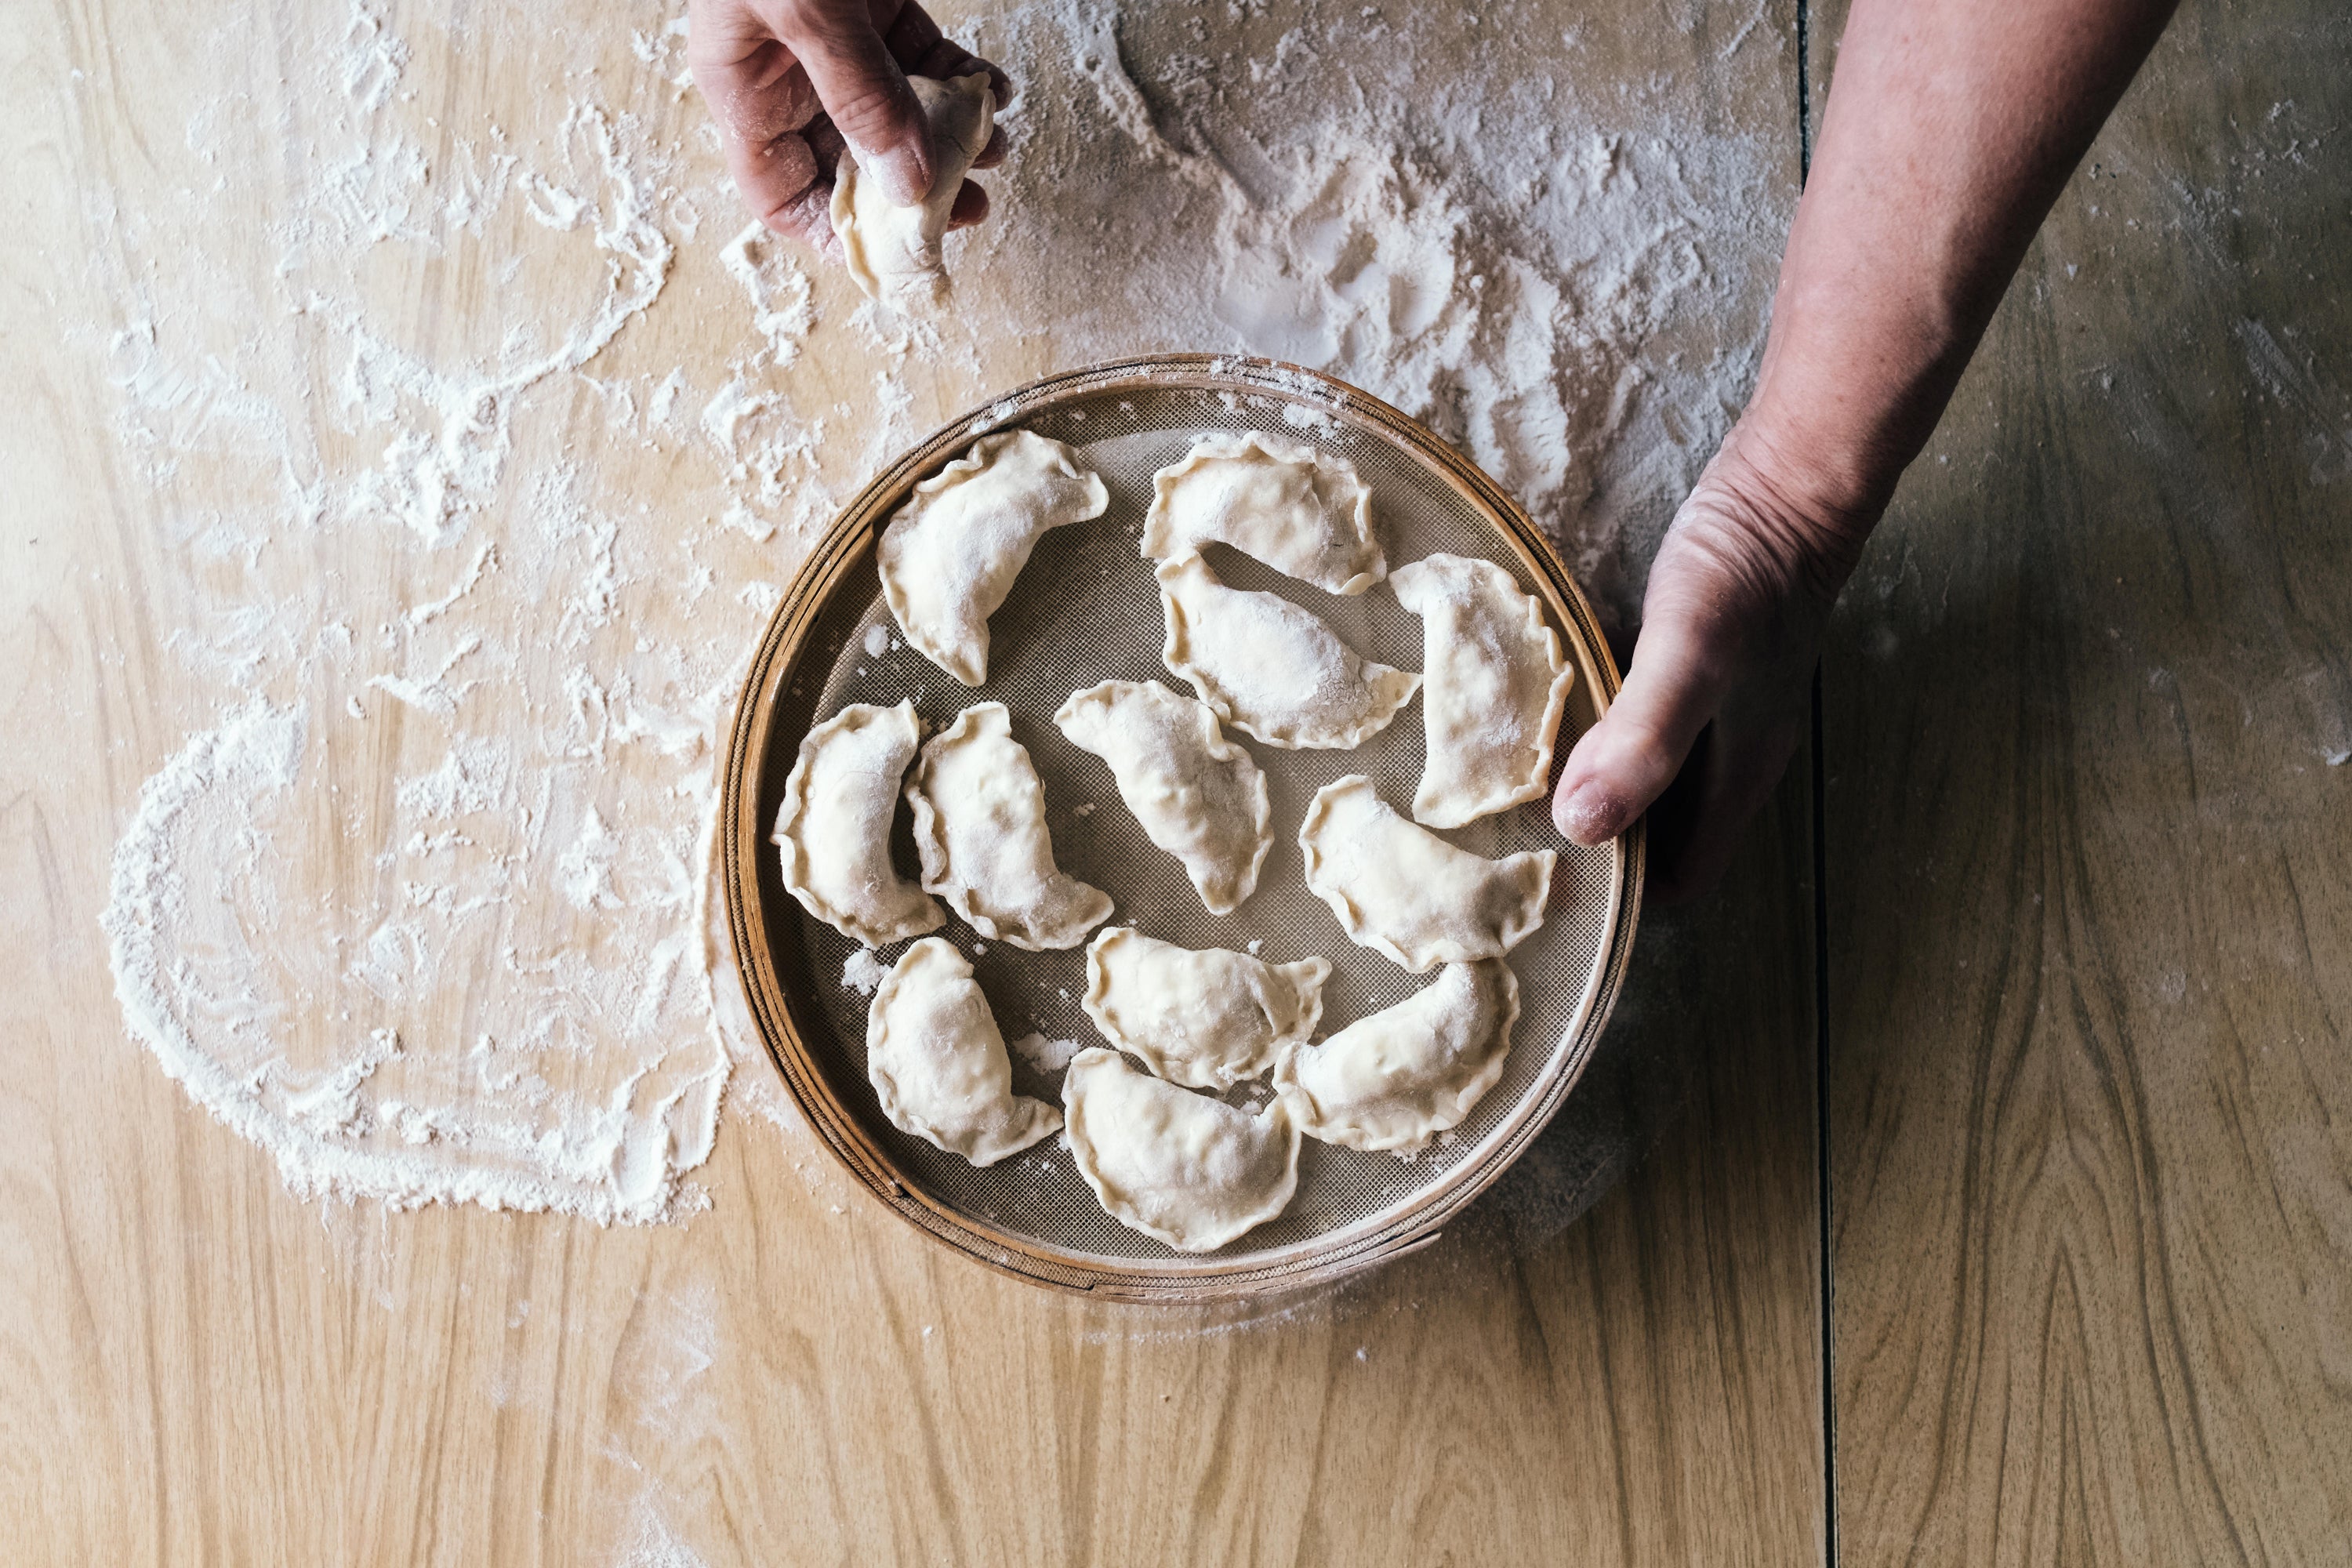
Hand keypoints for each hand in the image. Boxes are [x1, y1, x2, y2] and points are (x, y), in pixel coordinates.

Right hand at [688, 0, 1009, 255]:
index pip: (779, 195)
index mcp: (743, 86)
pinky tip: (995, 89)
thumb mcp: (808, 10)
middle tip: (970, 205)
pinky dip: (961, 82)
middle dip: (912, 189)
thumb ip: (859, 92)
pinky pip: (921, 62)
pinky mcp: (875, 3)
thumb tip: (909, 183)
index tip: (898, 251)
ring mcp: (832, 39)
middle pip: (849, 164)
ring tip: (995, 145)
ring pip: (895, 116)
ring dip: (949, 139)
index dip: (833, 234)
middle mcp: (785, 73)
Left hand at [1551, 420, 1874, 903]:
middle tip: (1509, 837)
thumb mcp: (1690, 652)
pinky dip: (1597, 733)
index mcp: (1735, 778)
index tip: (1550, 883)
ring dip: (1594, 788)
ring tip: (1512, 783)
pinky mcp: (1693, 668)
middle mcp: (1727, 757)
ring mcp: (1714, 713)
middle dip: (1598, 848)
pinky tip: (1548, 712)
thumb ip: (1643, 737)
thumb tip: (1582, 827)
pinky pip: (1638, 725)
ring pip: (1649, 782)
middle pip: (1662, 838)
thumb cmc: (1746, 570)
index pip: (1681, 880)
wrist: (1788, 483)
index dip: (1625, 896)